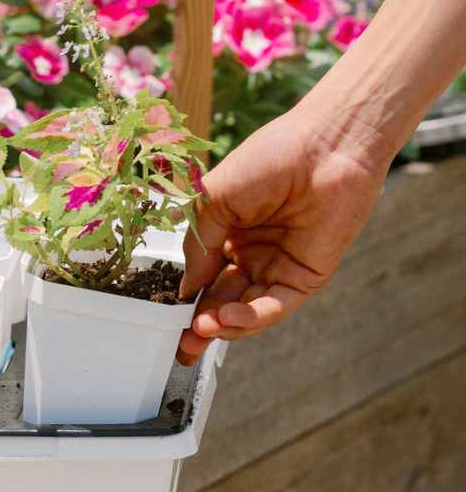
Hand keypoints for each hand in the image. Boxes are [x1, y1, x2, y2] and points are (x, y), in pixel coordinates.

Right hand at [176, 110, 388, 365]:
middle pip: (222, 300)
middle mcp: (251, 254)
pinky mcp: (306, 277)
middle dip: (201, 325)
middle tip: (182, 346)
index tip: (165, 321)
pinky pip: (274, 306)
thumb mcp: (213, 200)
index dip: (185, 300)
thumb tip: (186, 288)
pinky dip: (250, 316)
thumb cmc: (268, 159)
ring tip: (201, 329)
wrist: (325, 145)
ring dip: (223, 324)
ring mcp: (278, 267)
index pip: (203, 276)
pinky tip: (227, 317)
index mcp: (227, 234)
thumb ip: (198, 246)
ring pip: (247, 310)